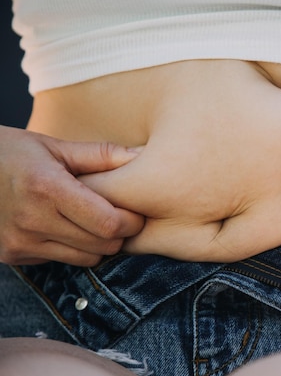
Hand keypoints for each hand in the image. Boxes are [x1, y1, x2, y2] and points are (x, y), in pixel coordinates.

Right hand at [0, 125, 144, 265]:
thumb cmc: (11, 153)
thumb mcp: (54, 147)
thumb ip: (100, 155)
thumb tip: (142, 155)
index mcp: (47, 188)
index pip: (109, 223)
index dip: (131, 220)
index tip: (136, 210)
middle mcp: (32, 220)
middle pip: (102, 245)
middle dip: (120, 234)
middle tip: (121, 216)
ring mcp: (20, 242)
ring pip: (86, 259)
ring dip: (99, 244)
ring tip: (95, 221)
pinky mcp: (13, 255)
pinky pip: (61, 260)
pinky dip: (73, 248)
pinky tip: (67, 227)